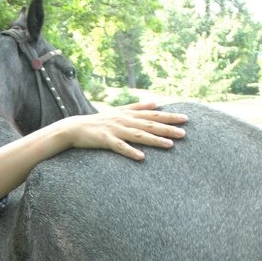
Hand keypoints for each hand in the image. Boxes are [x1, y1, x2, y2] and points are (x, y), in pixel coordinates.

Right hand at [64, 107, 186, 160]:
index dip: (169, 116)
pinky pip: (120, 147)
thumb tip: (156, 102)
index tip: (185, 119)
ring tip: (169, 145)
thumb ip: (138, 107)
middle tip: (184, 133)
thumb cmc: (100, 121)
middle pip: (149, 124)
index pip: (153, 114)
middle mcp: (124, 120)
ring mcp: (115, 130)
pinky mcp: (106, 140)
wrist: (76, 127)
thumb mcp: (120, 111)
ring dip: (154, 140)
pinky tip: (141, 157)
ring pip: (138, 135)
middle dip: (167, 128)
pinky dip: (130, 151)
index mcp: (129, 114)